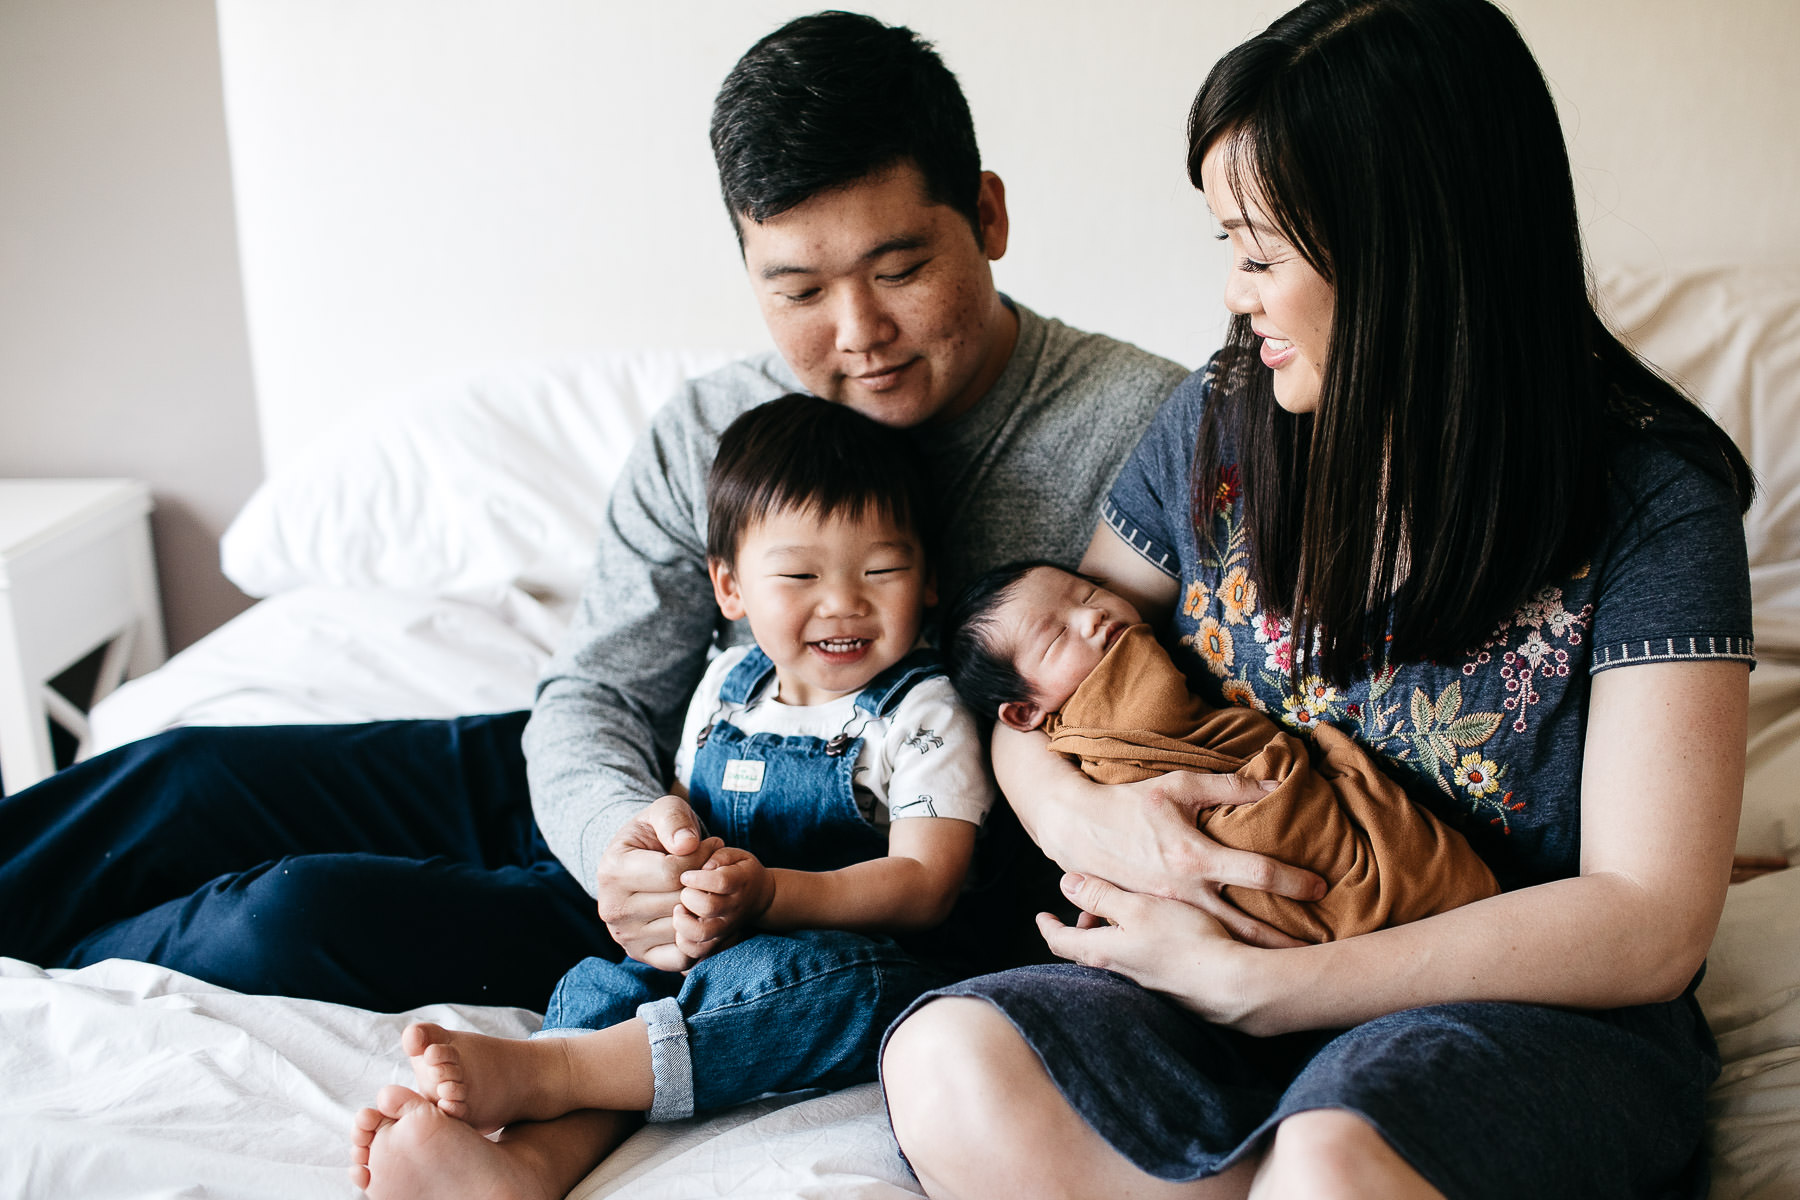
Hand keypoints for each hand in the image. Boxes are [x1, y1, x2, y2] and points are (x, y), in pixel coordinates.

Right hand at [594, 794, 722, 971]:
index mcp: (612, 871)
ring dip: (706, 907)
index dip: (702, 857)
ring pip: (684, 928)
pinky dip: (701, 939)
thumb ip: (674, 819)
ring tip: (708, 883)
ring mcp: (625, 936)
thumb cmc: (655, 833)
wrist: (641, 861)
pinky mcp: (640, 955)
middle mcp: (612, 908)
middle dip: (705, 881)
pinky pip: (682, 957)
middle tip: (715, 864)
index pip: (672, 872)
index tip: (712, 844)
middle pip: (679, 901)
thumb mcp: (663, 811)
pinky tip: (703, 912)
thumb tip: (686, 845)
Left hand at [673, 846, 773, 960]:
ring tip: (679, 911)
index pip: (720, 882)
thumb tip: (702, 866)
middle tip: (683, 892)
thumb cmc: (737, 870)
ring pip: (701, 934)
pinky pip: (697, 952)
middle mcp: (734, 907)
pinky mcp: (718, 942)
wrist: (759, 897)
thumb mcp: (733, 854)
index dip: (698, 878)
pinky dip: (683, 943)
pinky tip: (679, 928)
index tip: (686, 875)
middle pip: (708, 907)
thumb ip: (716, 855)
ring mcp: (726, 927)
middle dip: (688, 897)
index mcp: (739, 881)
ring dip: (683, 922)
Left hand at [1039, 871, 1258, 1027]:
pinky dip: (1133, 946)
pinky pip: (1137, 964)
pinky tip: (1155, 932)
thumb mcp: (1137, 907)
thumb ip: (1100, 895)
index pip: (1059, 942)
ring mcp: (1142, 984)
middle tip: (1090, 910)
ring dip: (1109, 936)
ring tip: (1125, 915)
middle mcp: (1116, 973)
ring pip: (1112, 957)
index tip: (1041, 915)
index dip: (1048, 926)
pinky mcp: (1166, 988)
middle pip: (1085, 951)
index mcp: (1102, 954)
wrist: (1233, 984)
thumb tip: (1064, 884)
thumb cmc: (1184, 940)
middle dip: (1081, 928)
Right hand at [1048, 771, 1324, 947]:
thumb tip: (1276, 783)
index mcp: (1194, 856)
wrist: (1077, 828)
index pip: (1257, 873)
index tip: (1319, 887)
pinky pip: (1192, 941)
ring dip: (1255, 953)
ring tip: (1287, 966)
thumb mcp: (1179, 785)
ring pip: (1221, 941)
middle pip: (1246, 925)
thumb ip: (1229, 786)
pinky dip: (1219, 952)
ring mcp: (1169, 912)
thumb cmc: (1130, 802)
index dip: (1293, 881)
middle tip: (1316, 951)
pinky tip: (1239, 962)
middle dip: (1283, 940)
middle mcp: (1185, 891)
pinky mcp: (1155, 921)